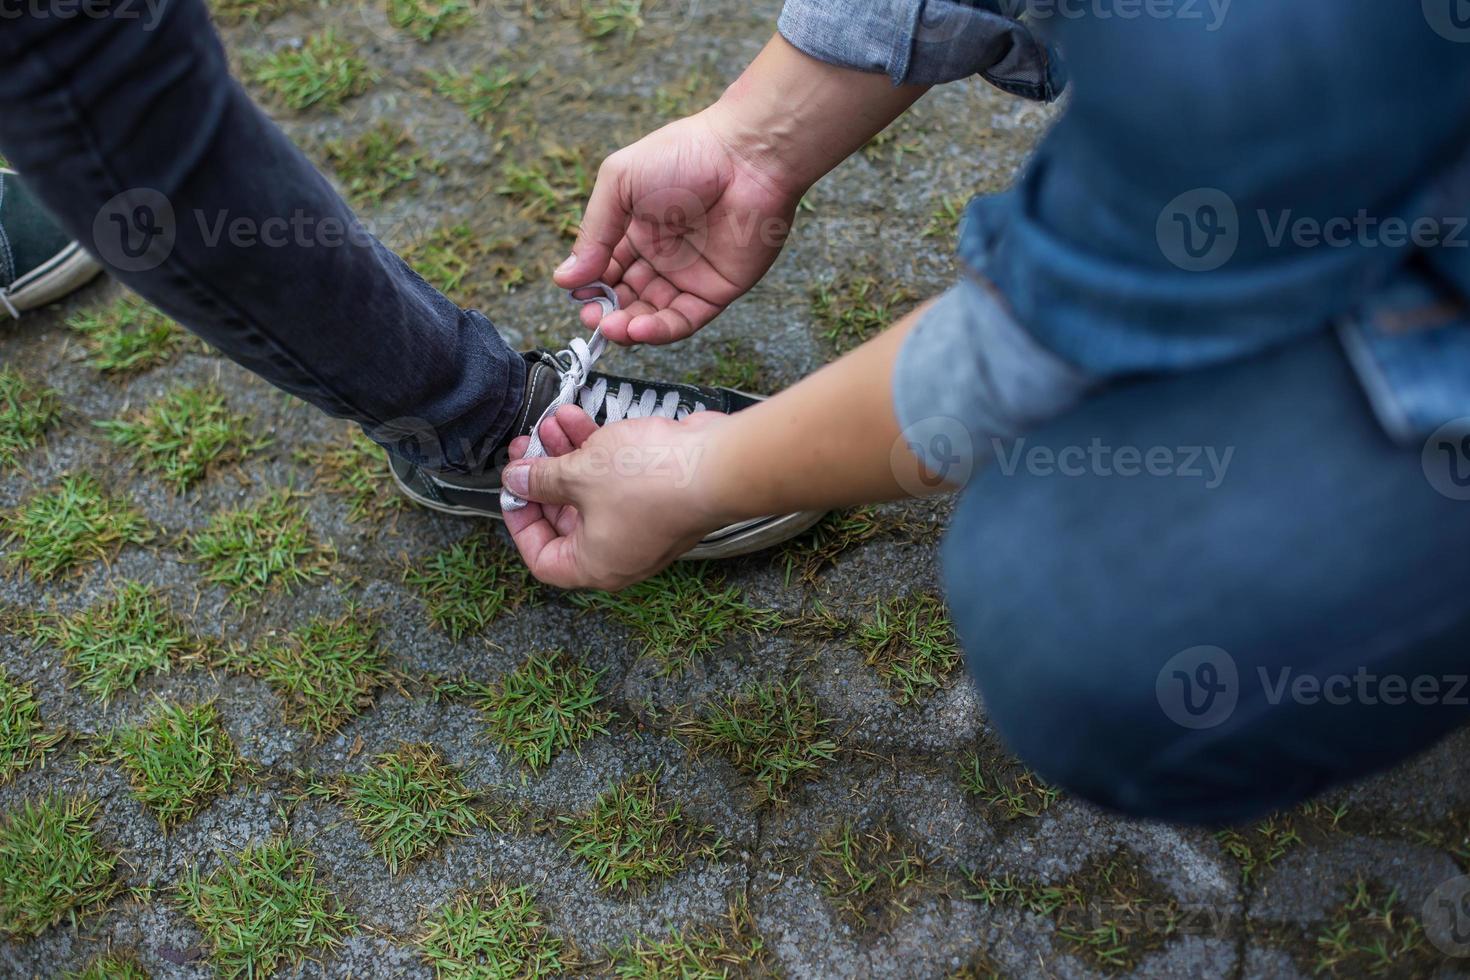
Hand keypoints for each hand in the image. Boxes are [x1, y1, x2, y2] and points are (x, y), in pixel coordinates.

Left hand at [501, 406, 733, 589]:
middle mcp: (618, 553)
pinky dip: (597, 451)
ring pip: (591, 492)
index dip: (521, 523)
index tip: (513, 489)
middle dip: (544, 477)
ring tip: (550, 422)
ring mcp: (641, 525)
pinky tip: (579, 418)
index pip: (543, 559)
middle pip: (565, 519)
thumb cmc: (651, 482)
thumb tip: (514, 479)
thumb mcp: (579, 475)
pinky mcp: (659, 498)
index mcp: (595, 565)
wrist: (718, 464)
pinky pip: (617, 479)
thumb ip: (540, 478)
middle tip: (526, 447)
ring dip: (568, 456)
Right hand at [554, 107, 803, 345]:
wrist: (746, 155)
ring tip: (612, 327)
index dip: (590, 285)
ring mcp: (690, 274)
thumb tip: (563, 279)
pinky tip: (638, 329)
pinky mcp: (717, 290)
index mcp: (637, 228)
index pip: (606, 269)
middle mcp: (663, 255)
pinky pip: (684, 319)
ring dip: (629, 326)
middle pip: (627, 297)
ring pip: (653, 314)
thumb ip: (593, 233)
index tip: (576, 293)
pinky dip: (661, 330)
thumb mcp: (620, 183)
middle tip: (592, 317)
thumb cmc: (684, 154)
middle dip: (607, 311)